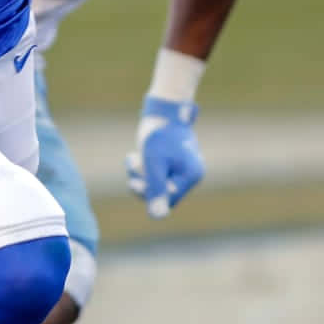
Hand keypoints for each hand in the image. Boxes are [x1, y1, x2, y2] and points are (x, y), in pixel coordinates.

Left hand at [125, 96, 204, 218]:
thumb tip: (157, 217)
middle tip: (133, 164)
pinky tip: (134, 155)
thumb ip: (155, 189)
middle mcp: (191, 174)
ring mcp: (183, 167)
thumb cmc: (159, 133)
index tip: (134, 180)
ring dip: (141, 173)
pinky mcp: (174, 160)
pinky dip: (144, 166)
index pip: (168, 199)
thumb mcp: (153, 162)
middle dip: (144, 181)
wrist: (163, 107)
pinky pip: (157, 172)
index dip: (149, 192)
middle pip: (162, 192)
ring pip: (157, 181)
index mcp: (191, 175)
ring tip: (133, 158)